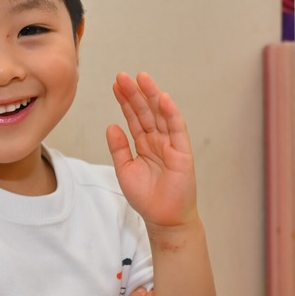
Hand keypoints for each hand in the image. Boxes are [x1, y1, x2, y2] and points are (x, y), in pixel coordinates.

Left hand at [106, 72, 197, 228]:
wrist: (163, 219)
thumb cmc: (146, 197)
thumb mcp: (125, 170)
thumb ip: (119, 148)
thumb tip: (111, 125)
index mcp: (144, 143)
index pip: (134, 117)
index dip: (125, 101)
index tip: (115, 85)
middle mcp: (158, 140)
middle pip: (146, 111)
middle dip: (135, 93)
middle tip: (123, 76)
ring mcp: (171, 144)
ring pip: (161, 115)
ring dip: (152, 96)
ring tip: (142, 78)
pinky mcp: (182, 152)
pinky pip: (177, 129)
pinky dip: (171, 113)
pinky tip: (163, 99)